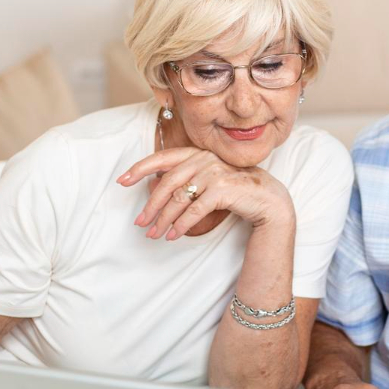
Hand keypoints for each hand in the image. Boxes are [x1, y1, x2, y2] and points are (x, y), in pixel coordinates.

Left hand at [118, 147, 291, 238]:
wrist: (266, 199)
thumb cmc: (234, 191)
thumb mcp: (207, 180)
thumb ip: (186, 179)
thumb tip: (154, 189)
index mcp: (197, 153)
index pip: (162, 158)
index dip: (139, 169)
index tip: (122, 181)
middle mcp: (203, 159)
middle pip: (167, 183)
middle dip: (151, 205)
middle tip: (140, 222)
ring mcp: (213, 172)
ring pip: (178, 199)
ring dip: (164, 220)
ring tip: (154, 235)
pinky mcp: (222, 189)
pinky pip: (194, 210)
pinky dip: (181, 225)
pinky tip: (173, 235)